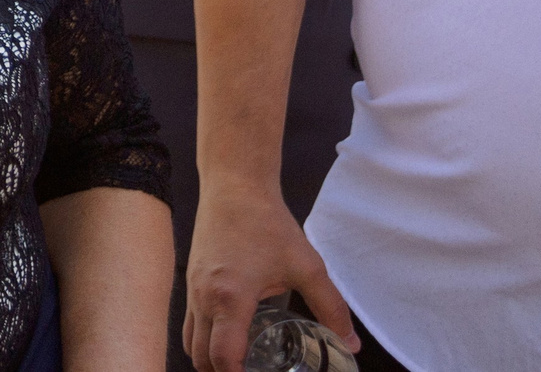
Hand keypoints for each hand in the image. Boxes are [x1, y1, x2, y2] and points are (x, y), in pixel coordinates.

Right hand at [184, 181, 353, 371]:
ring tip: (237, 364)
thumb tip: (351, 344)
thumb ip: (331, 308)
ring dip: (208, 359)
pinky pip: (189, 322)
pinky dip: (202, 339)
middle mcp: (204, 298)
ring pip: (189, 341)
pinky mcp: (189, 280)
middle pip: (199, 357)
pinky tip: (227, 336)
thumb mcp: (307, 267)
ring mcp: (192, 289)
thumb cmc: (268, 224)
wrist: (234, 186)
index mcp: (231, 298)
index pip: (223, 357)